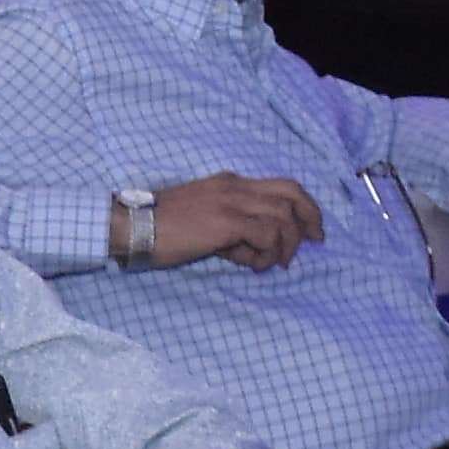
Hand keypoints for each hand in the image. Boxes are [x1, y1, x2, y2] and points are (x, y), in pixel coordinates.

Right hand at [144, 173, 325, 271]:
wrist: (134, 226)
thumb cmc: (162, 228)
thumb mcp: (203, 220)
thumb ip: (232, 230)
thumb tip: (253, 251)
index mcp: (231, 183)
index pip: (282, 185)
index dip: (304, 206)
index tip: (310, 230)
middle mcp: (236, 186)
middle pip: (293, 193)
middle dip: (311, 218)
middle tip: (314, 242)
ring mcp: (232, 202)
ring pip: (283, 217)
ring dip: (285, 245)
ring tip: (270, 263)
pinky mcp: (227, 222)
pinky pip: (267, 235)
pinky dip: (267, 253)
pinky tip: (253, 265)